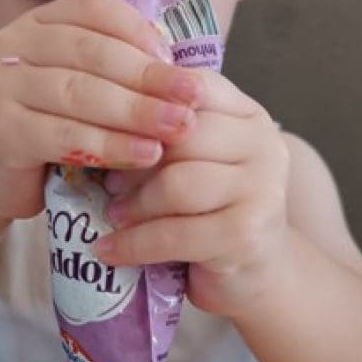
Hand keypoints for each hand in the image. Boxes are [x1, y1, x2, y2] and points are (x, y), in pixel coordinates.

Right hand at [0, 0, 201, 219]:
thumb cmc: (48, 134)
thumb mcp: (81, 93)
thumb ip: (114, 73)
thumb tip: (179, 71)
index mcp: (36, 24)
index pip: (94, 9)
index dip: (140, 32)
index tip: (178, 62)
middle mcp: (12, 46)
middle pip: (92, 52)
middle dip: (148, 77)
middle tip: (192, 99)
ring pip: (80, 93)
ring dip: (135, 112)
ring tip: (176, 128)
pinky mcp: (0, 132)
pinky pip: (64, 136)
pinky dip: (109, 146)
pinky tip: (142, 155)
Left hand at [94, 71, 290, 316]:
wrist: (254, 273)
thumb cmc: (214, 211)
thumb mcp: (197, 162)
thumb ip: (168, 134)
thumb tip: (99, 111)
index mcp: (248, 115)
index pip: (190, 88)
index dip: (142, 105)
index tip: (105, 126)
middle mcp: (263, 144)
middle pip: (182, 136)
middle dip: (134, 160)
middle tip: (107, 181)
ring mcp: (260, 190)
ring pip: (177, 185)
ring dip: (134, 204)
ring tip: (113, 214)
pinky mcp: (245, 235)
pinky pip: (174, 234)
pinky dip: (133, 244)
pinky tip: (108, 250)